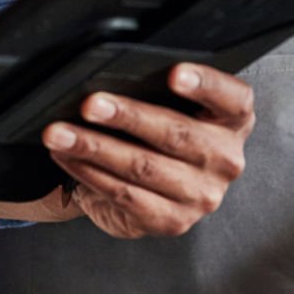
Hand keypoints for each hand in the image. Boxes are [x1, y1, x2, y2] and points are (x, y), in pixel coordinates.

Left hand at [42, 63, 255, 238]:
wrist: (156, 189)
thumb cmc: (161, 132)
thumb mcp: (173, 106)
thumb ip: (159, 88)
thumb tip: (109, 72)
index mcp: (233, 121)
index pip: (233, 98)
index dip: (206, 84)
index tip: (174, 73)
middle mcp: (225, 159)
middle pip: (176, 133)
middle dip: (127, 116)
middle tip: (90, 104)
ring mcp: (201, 196)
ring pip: (143, 167)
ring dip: (94, 147)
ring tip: (60, 132)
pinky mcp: (172, 221)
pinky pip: (125, 194)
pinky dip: (90, 173)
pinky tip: (68, 157)